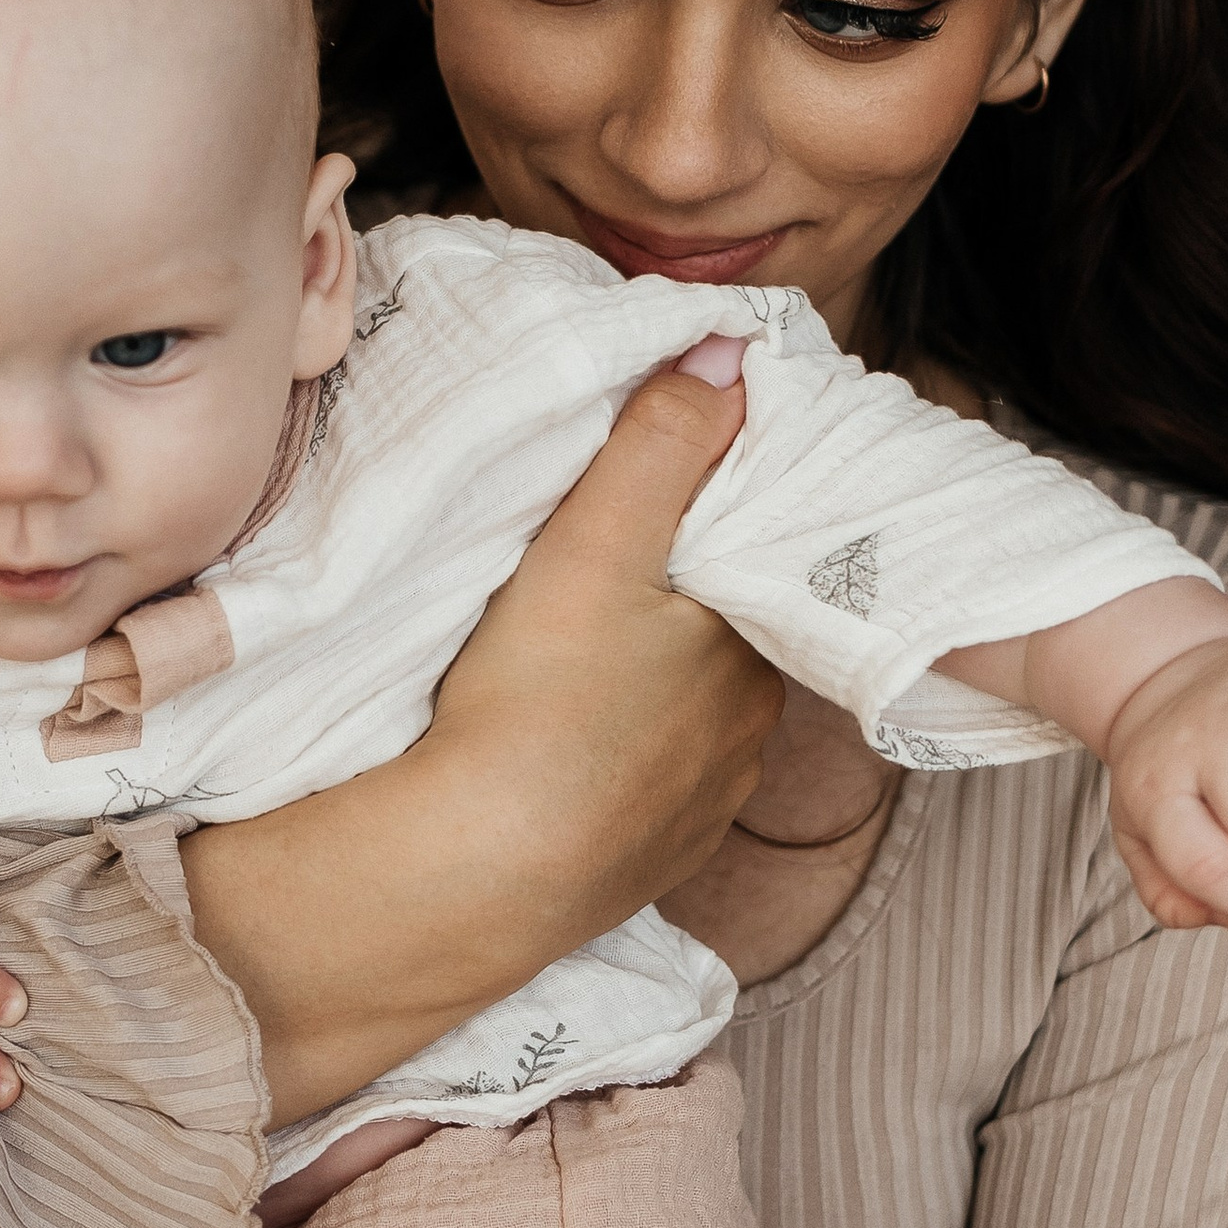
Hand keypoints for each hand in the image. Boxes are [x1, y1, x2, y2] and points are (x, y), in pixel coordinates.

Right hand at [182, 365, 781, 1126]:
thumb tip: (733, 351)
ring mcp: (697, 814)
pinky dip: (611, 769)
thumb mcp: (596, 544)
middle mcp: (747, 739)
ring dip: (641, 695)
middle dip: (670, 614)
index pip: (746, 567)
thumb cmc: (542, 703)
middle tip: (593, 587)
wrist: (479, 877)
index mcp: (749, 654)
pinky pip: (641, 797)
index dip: (702, 529)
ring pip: (682, 723)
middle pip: (715, 645)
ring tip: (568, 670)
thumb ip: (664, 443)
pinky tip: (562, 753)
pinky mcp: (642, 870)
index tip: (644, 512)